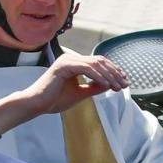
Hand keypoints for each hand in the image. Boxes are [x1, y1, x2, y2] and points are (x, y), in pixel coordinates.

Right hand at [0, 53, 128, 133]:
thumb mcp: (80, 93)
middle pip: (99, 61)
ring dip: (109, 75)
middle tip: (125, 84)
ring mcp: (67, 60)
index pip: (98, 63)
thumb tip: (109, 84)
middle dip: (114, 73)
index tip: (124, 81)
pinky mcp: (64, 66)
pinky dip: (98, 76)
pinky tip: (106, 84)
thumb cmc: (54, 99)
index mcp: (74, 63)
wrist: (37, 104)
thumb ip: (94, 87)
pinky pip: (86, 68)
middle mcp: (71, 58)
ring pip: (95, 64)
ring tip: (118, 86)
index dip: (113, 71)